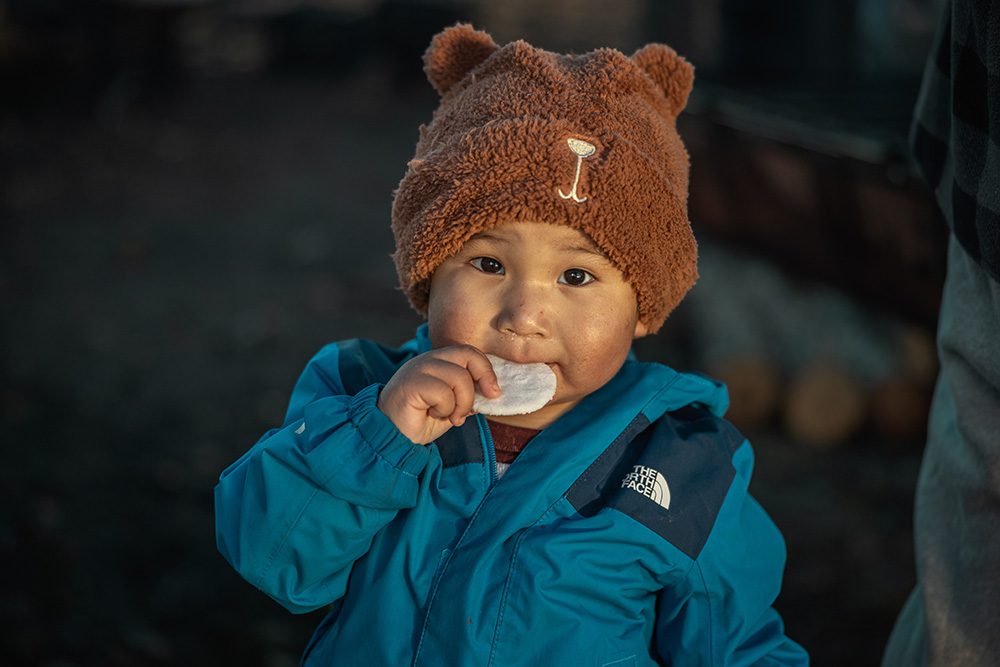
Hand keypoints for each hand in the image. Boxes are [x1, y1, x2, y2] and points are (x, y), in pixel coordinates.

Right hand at [377, 345, 500, 444]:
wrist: (391, 437)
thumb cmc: (419, 421)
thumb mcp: (451, 407)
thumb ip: (467, 396)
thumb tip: (491, 392)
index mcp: (438, 362)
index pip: (469, 352)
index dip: (486, 370)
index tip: (494, 393)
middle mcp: (428, 360)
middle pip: (467, 355)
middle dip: (481, 380)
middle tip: (475, 406)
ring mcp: (418, 368)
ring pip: (459, 377)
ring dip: (461, 404)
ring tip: (450, 416)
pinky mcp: (411, 382)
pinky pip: (443, 392)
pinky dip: (445, 409)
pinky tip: (432, 414)